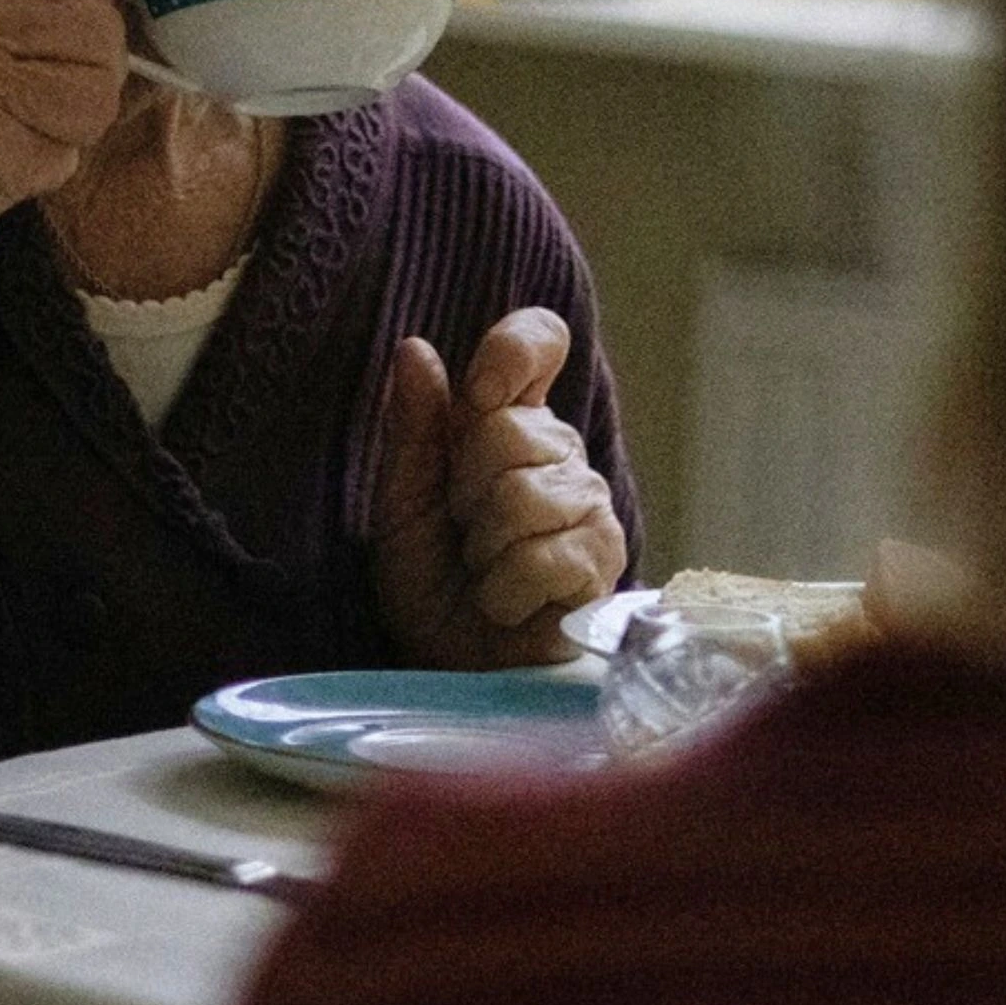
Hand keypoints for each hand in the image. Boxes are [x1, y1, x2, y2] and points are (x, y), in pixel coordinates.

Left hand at [370, 307, 626, 668]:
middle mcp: (558, 451)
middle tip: (463, 533)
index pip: (537, 341)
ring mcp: (589, 503)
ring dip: (482, 549)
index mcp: (509, 419)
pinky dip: (504, 590)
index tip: (480, 394)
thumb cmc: (430, 579)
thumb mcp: (402, 499)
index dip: (511, 353)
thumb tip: (415, 348)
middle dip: (463, 492)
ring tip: (485, 571)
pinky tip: (508, 602)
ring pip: (522, 496)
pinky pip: (543, 556)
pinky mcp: (603, 560)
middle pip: (507, 430)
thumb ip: (413, 426)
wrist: (451, 663)